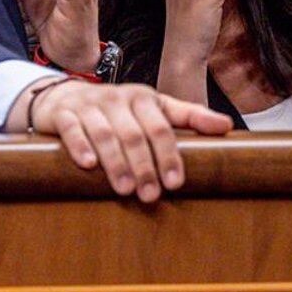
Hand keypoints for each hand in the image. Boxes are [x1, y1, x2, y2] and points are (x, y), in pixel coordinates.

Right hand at [19, 78, 232, 201]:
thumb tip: (227, 126)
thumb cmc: (119, 110)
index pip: (161, 127)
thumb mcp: (155, 108)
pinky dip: (80, 146)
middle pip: (134, 135)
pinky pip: (72, 129)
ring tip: (124, 190)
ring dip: (116, 163)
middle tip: (150, 195)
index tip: (175, 183)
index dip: (169, 155)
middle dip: (144, 167)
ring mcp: (89, 105)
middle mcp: (117, 99)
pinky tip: (88, 165)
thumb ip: (189, 116)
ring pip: (105, 134)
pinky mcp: (63, 114)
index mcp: (144, 99)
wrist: (66, 97)